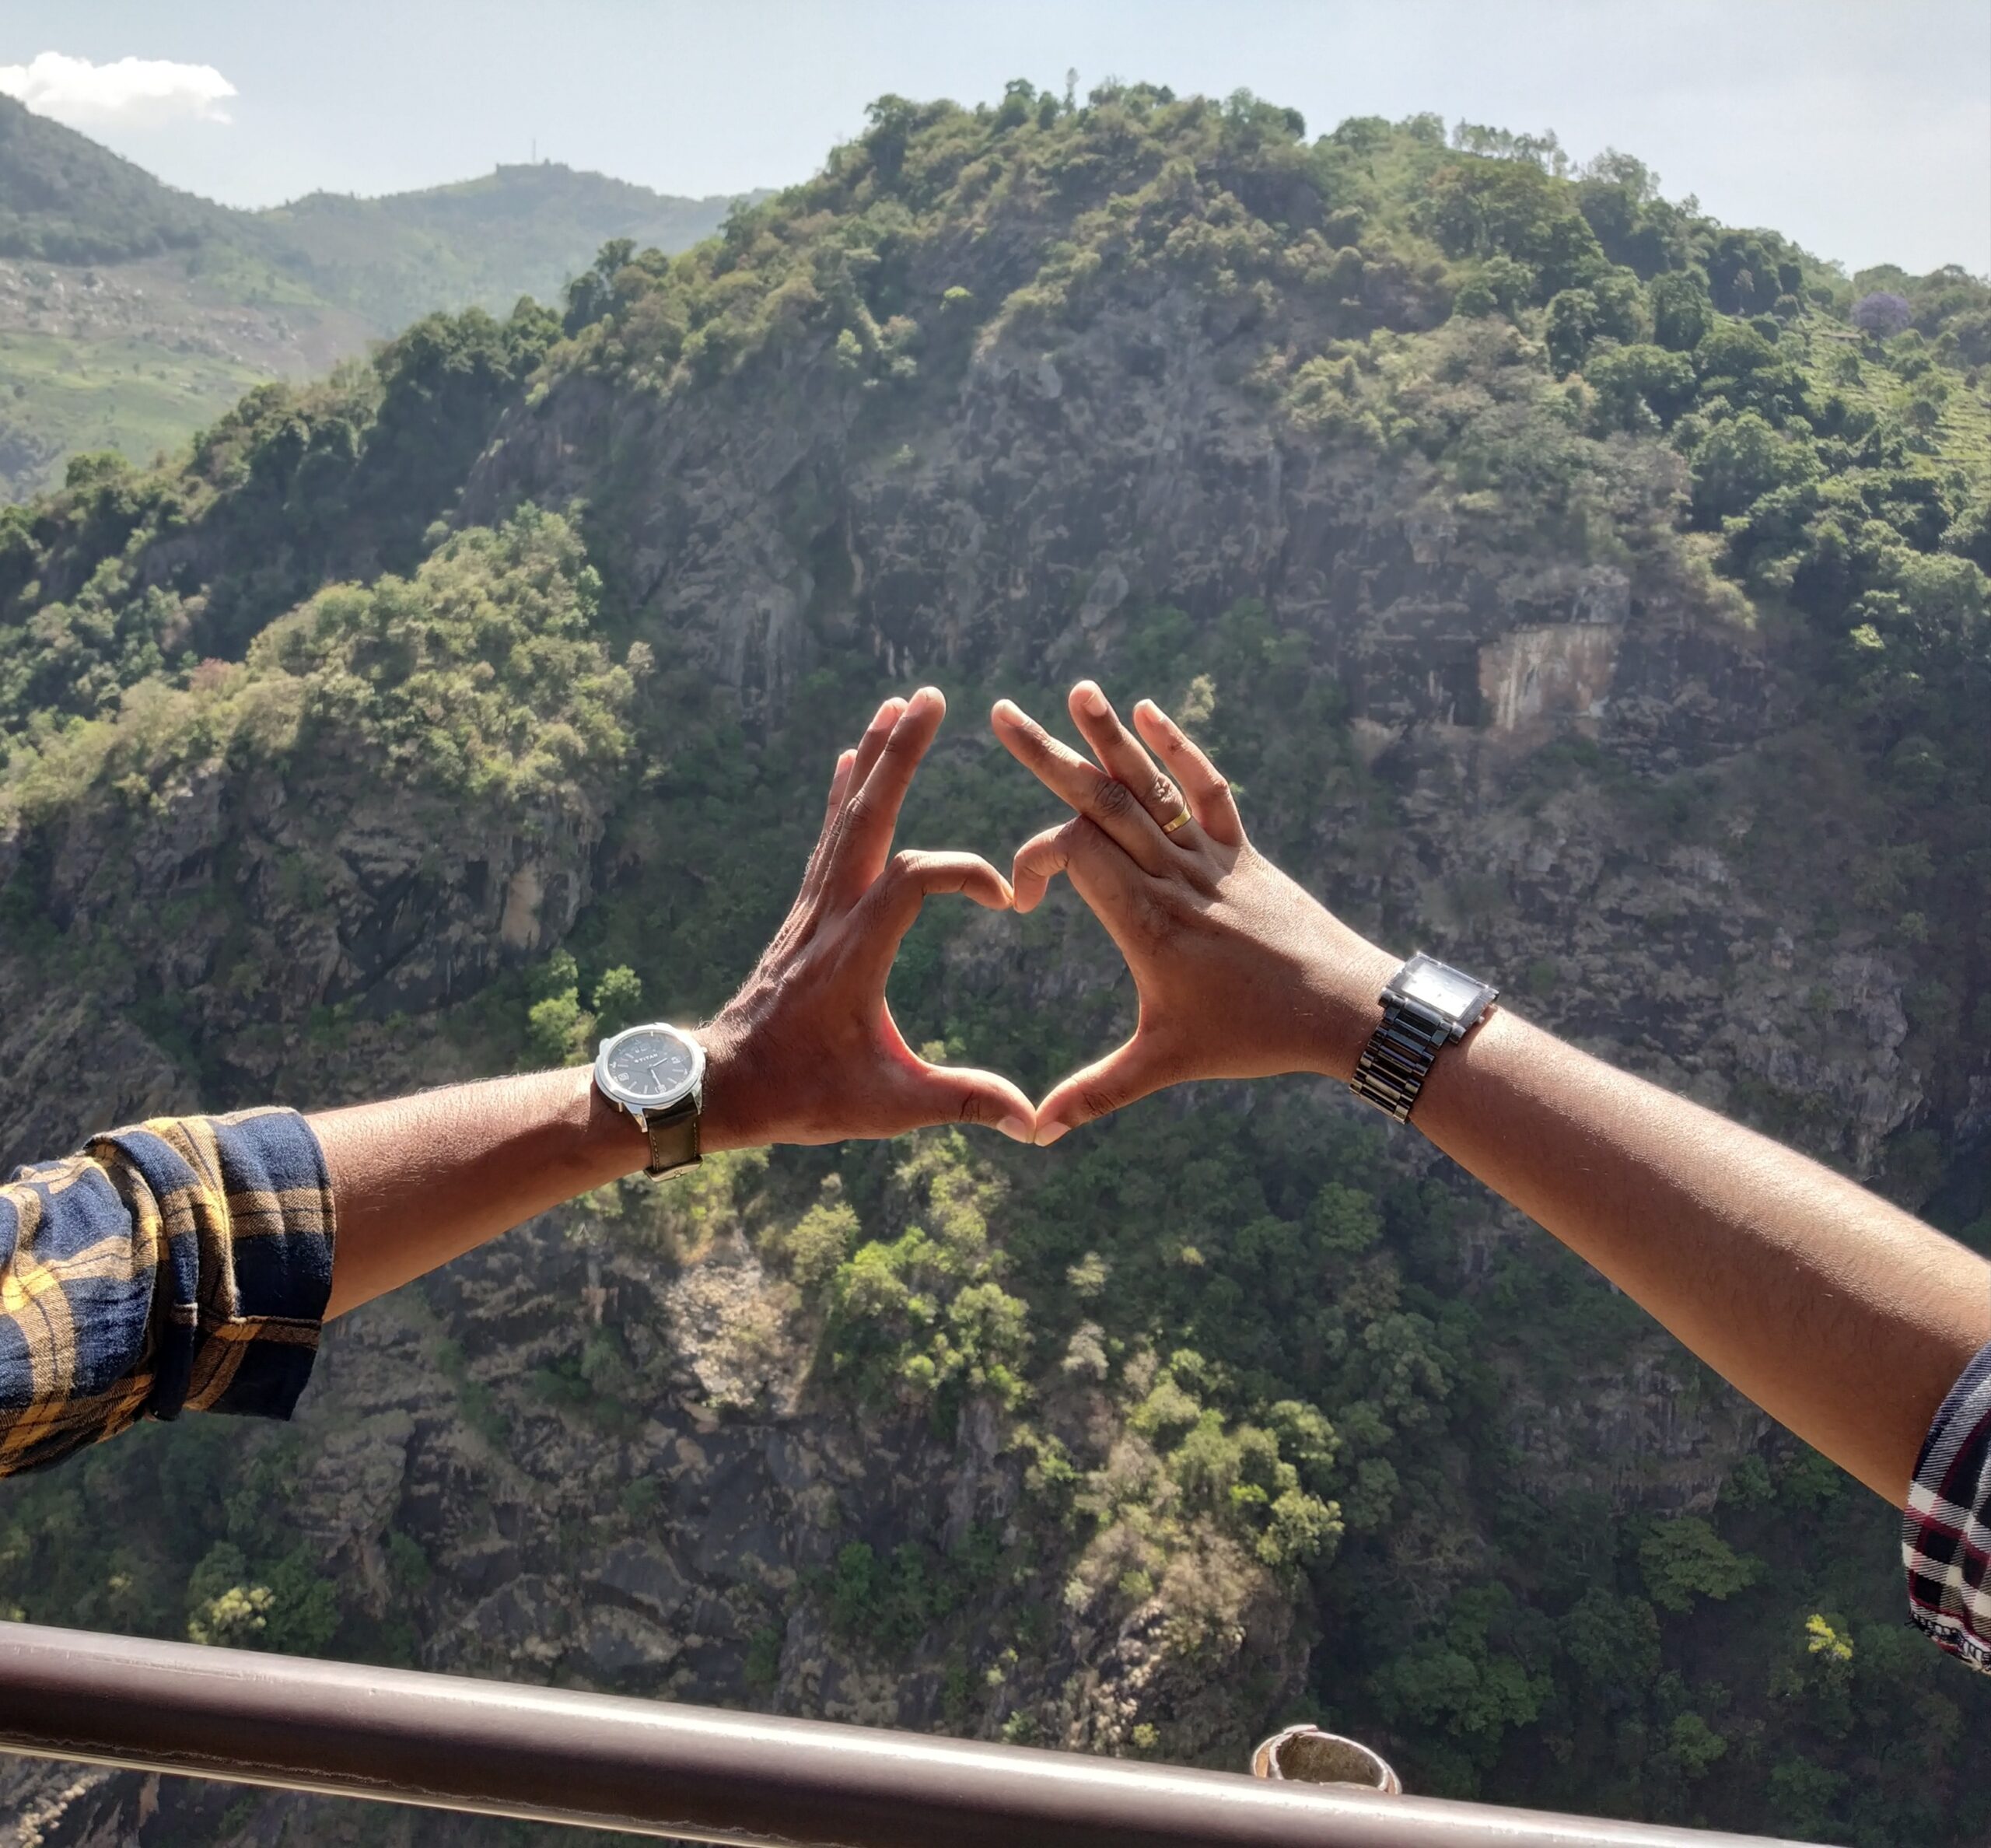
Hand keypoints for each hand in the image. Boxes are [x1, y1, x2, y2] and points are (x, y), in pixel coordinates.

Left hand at [697, 687, 1035, 1147]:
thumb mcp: (886, 1107)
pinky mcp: (806, 913)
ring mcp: (813, 909)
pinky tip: (851, 760)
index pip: (912, 881)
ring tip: (898, 704)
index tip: (1006, 898)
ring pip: (844, 818)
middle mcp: (829, 916)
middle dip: (899, 756)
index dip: (963, 873)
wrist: (724, 1088)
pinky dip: (843, 795)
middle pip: (867, 819)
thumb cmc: (803, 1096)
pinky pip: (827, 839)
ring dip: (874, 760)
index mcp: (854, 954)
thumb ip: (960, 1103)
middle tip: (929, 697)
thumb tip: (1031, 1121)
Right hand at [991, 682, 1397, 1142]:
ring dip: (1110, 737)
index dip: (1033, 862)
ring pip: (1149, 786)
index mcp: (1144, 920)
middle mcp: (1172, 876)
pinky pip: (1207, 790)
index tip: (1022, 901)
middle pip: (1100, 800)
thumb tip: (1035, 1131)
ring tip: (1077, 689)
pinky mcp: (1242, 852)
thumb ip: (1096, 1092)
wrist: (1344, 1009)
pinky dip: (1179, 751)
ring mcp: (1210, 858)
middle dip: (1045, 756)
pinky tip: (1150, 714)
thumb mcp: (1165, 1064)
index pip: (1071, 854)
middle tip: (998, 712)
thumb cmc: (1251, 1037)